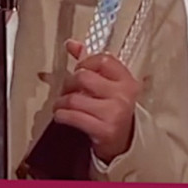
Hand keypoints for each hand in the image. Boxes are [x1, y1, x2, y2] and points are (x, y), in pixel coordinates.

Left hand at [53, 39, 139, 162]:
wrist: (124, 143)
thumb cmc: (114, 111)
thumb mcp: (109, 86)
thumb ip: (91, 64)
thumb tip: (72, 44)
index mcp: (126, 80)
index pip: (103, 60)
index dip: (85, 62)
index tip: (78, 68)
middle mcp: (123, 95)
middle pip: (84, 77)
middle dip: (69, 84)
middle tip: (67, 91)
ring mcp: (114, 113)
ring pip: (74, 98)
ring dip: (61, 102)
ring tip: (61, 106)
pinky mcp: (104, 130)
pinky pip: (72, 116)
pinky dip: (61, 115)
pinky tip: (62, 116)